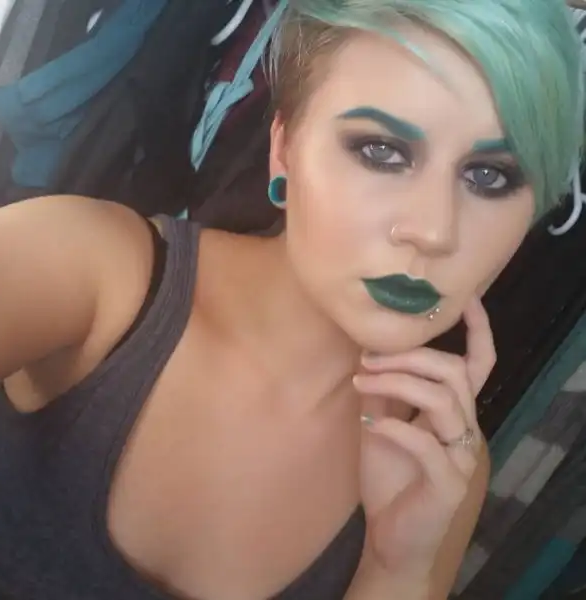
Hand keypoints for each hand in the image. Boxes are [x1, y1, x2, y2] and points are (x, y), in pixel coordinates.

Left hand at [352, 297, 494, 578]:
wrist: (391, 536)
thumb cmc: (390, 477)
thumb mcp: (380, 423)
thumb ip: (382, 390)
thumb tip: (368, 351)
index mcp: (453, 411)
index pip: (478, 365)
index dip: (479, 331)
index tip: (467, 298)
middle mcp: (465, 428)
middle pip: (454, 372)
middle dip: (410, 356)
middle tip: (369, 357)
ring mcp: (460, 456)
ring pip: (443, 400)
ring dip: (398, 383)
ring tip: (362, 381)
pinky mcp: (448, 483)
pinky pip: (427, 444)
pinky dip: (395, 427)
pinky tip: (370, 425)